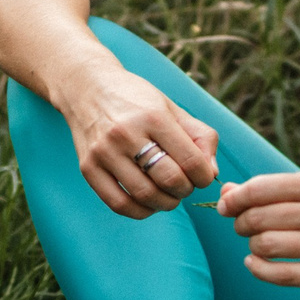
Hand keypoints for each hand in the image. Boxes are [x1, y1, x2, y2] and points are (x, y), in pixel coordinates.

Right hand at [63, 67, 216, 216]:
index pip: (191, 161)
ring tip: (168, 195)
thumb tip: (211, 173)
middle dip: (185, 190)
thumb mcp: (172, 108)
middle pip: (169, 180)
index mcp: (153, 116)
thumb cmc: (137, 100)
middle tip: (184, 185)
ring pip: (145, 195)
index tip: (202, 176)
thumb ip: (200, 137)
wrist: (88, 88)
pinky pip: (118, 204)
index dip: (204, 177)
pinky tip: (148, 203)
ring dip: (165, 203)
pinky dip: (140, 211)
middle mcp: (126, 134)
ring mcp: (104, 152)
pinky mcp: (87, 168)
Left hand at [219, 172, 299, 291]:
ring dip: (252, 245)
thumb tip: (227, 193)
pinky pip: (281, 275)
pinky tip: (256, 263)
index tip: (227, 206)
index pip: (259, 189)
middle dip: (240, 223)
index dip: (234, 199)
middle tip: (243, 226)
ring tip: (257, 244)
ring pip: (266, 246)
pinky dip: (259, 269)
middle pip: (257, 218)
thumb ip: (276, 190)